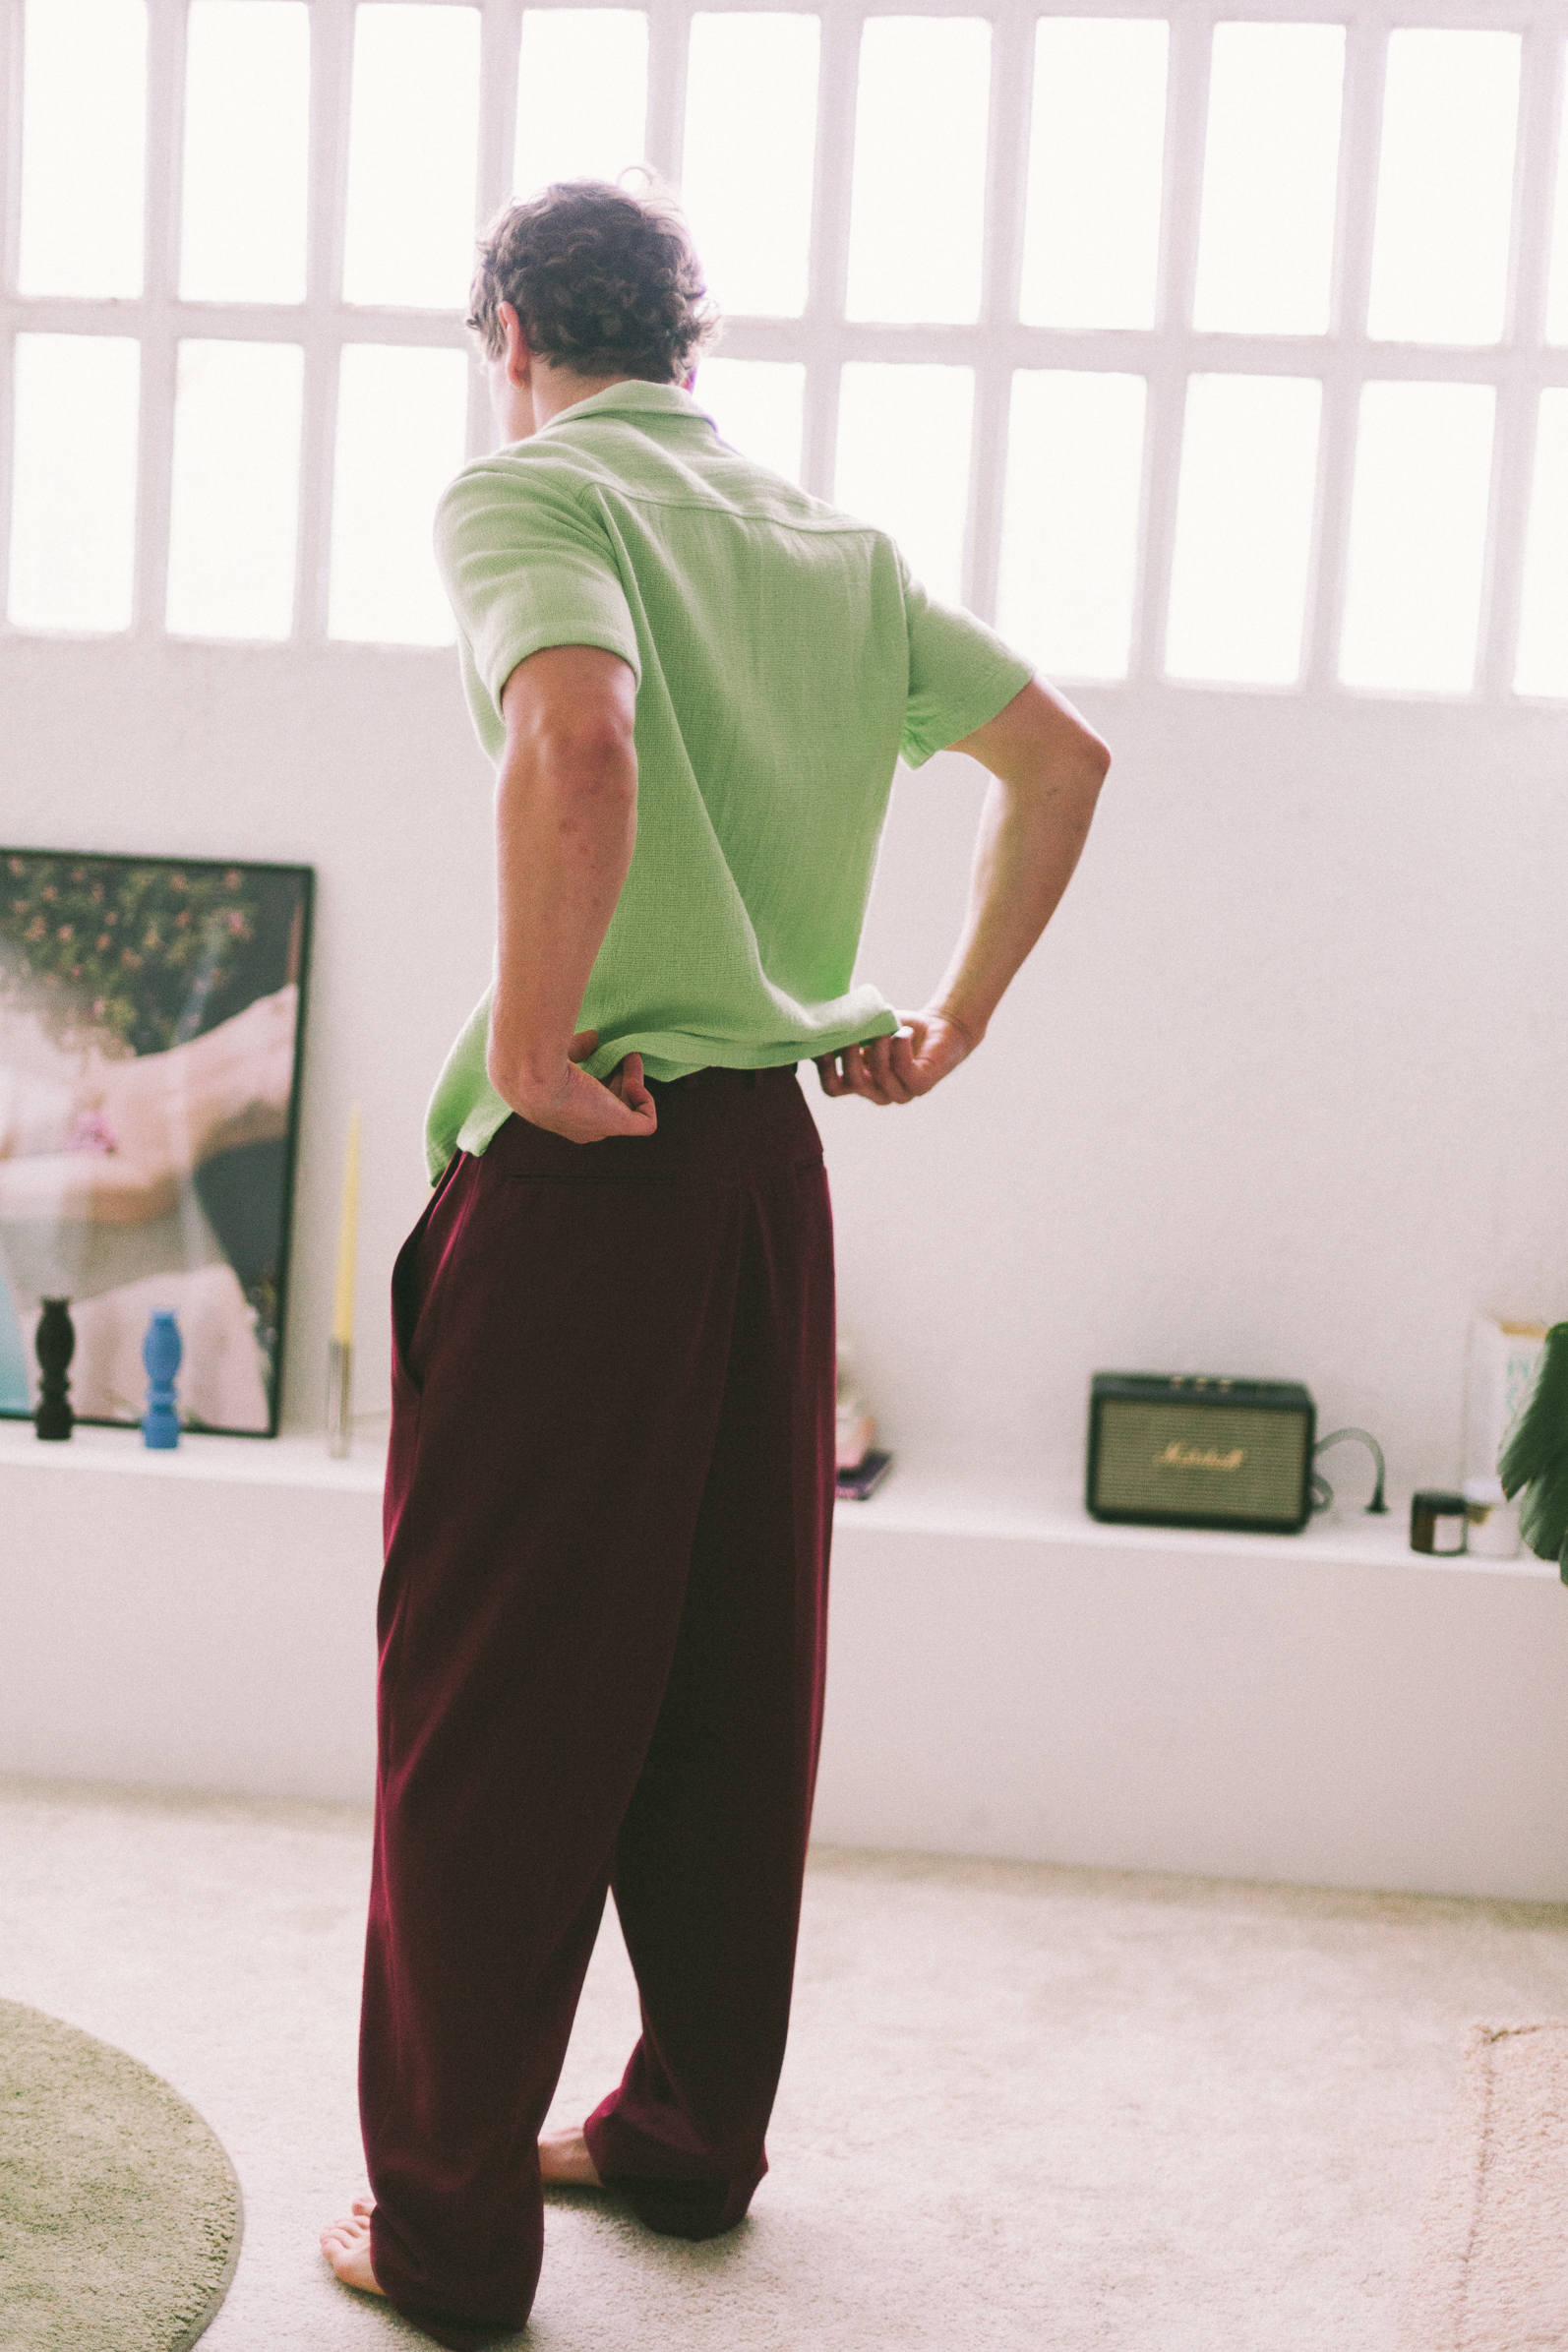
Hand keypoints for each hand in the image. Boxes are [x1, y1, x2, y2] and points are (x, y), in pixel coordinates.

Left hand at [503, 1029, 657, 1144]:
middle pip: (612, 1105)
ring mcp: (600, 1129)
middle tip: (627, 1053)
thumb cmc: (538, 1066)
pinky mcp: (617, 1125)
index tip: (607, 1052)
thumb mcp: (561, 1053)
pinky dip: (647, 1101)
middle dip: (623, 1078)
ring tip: (632, 1057)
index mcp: (565, 1115)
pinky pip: (646, 1123)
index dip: (604, 1078)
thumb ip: (578, 1047)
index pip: (591, 1101)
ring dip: (635, 1084)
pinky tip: (634, 1081)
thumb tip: (595, 1037)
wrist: (535, 1078)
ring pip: (629, 1112)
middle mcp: (582, 1127)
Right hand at [814, 1009, 977, 1105]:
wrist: (942, 1027)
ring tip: (886, 1028)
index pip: (833, 1088)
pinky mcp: (921, 1085)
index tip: (824, 1041)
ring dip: (879, 1045)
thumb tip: (820, 1024)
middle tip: (854, 1031)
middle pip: (852, 1082)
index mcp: (861, 1083)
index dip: (824, 1067)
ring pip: (878, 1073)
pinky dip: (900, 1045)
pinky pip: (903, 1068)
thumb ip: (847, 1033)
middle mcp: (879, 1093)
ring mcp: (901, 1093)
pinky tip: (903, 1032)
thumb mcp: (868, 1031)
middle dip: (849, 1054)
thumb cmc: (900, 1028)